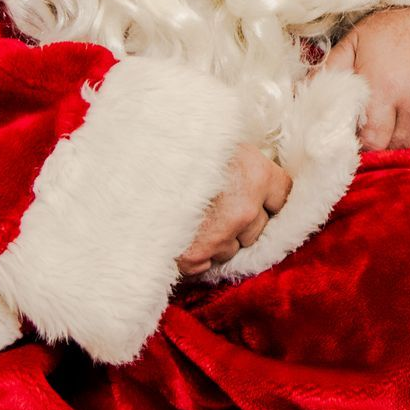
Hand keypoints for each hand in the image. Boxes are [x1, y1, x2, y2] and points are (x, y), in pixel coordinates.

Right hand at [175, 144, 292, 275]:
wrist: (127, 172)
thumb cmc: (170, 151)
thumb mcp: (211, 144)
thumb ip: (236, 163)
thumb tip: (249, 177)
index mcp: (255, 173)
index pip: (282, 194)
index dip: (266, 197)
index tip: (255, 197)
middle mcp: (245, 208)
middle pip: (258, 227)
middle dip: (240, 223)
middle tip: (211, 207)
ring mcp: (221, 236)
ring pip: (232, 249)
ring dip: (217, 241)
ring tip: (189, 220)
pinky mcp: (195, 257)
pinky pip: (206, 265)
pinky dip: (194, 256)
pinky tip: (178, 236)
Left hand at [319, 6, 409, 153]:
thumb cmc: (398, 28)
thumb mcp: (357, 40)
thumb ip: (330, 71)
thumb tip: (300, 96)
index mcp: (385, 86)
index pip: (371, 142)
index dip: (362, 145)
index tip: (359, 139)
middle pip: (395, 149)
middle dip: (384, 146)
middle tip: (379, 136)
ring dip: (409, 147)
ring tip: (401, 133)